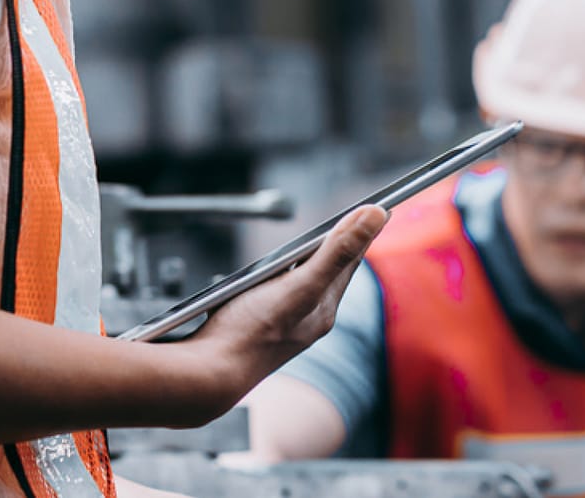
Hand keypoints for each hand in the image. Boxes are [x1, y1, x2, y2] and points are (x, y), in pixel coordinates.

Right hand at [175, 205, 385, 417]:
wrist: (207, 377)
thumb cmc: (250, 333)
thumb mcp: (300, 286)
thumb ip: (337, 252)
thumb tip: (377, 215)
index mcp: (324, 308)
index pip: (350, 260)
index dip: (361, 231)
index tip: (377, 207)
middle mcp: (309, 318)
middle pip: (329, 271)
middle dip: (338, 244)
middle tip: (351, 220)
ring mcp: (284, 324)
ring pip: (303, 282)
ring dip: (307, 260)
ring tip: (317, 241)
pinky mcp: (258, 327)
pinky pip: (278, 293)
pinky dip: (279, 276)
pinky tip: (267, 274)